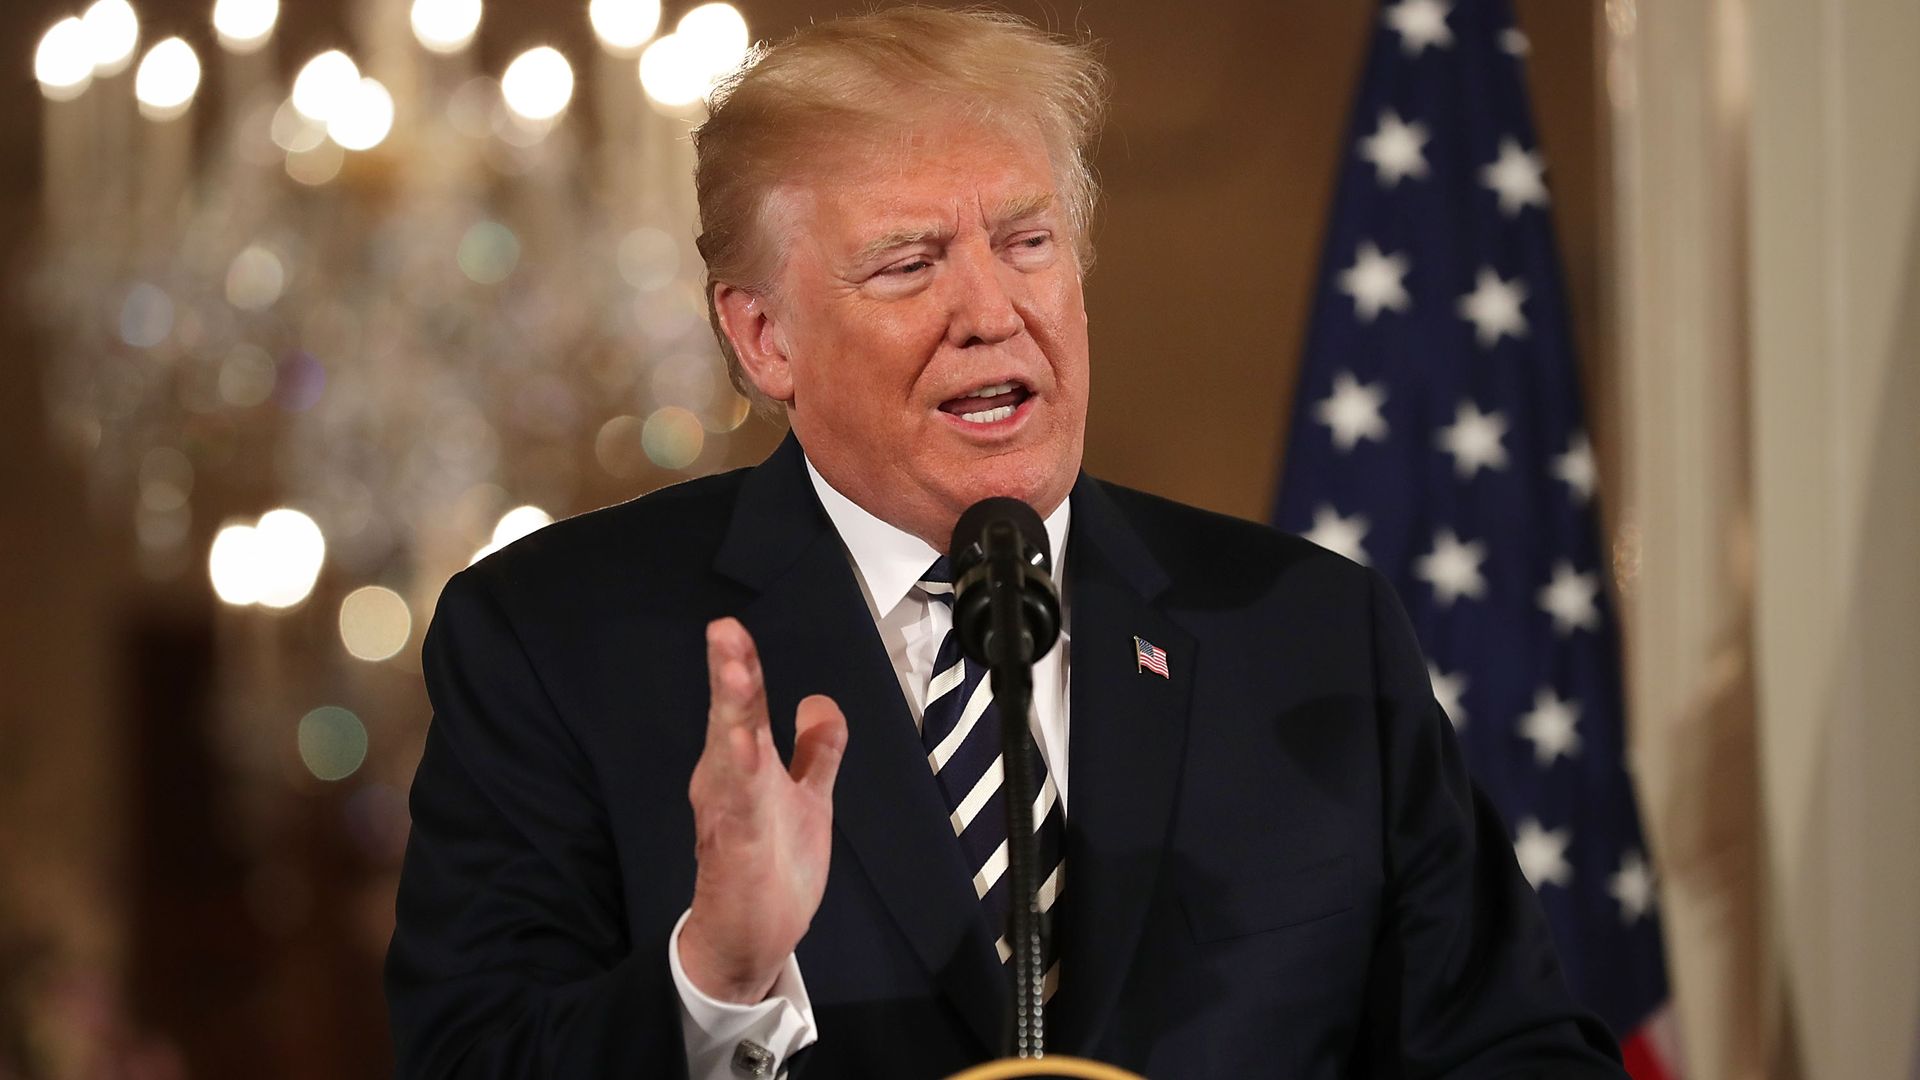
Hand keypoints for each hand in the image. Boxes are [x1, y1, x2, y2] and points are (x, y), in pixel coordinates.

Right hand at [679, 617, 847, 1002]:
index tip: (731, 626)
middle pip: (731, 721)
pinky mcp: (737, 853)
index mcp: (744, 766)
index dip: (742, 666)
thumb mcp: (808, 797)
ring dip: (732, 718)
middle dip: (729, 676)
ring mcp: (732, 816)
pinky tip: (745, 752)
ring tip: (734, 677)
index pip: (746, 706)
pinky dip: (741, 783)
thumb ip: (816, 750)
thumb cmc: (774, 864)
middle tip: (724, 631)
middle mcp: (729, 783)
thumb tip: (820, 700)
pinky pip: (739, 814)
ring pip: (730, 759)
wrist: (752, 937)